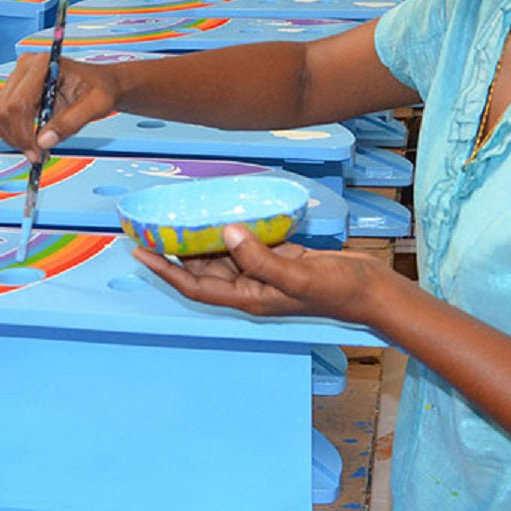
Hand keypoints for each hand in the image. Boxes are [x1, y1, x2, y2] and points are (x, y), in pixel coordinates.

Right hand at [0, 53, 119, 162]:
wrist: (101, 85)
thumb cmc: (101, 90)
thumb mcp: (98, 105)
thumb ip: (72, 122)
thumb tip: (42, 142)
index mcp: (42, 65)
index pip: (18, 104)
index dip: (23, 134)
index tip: (37, 154)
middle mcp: (23, 67)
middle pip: (4, 111)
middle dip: (17, 138)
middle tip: (37, 157)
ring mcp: (14, 77)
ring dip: (9, 136)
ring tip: (32, 150)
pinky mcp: (9, 88)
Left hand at [133, 223, 393, 325]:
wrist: (370, 289)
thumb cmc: (337, 290)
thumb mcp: (297, 275)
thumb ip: (261, 258)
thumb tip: (227, 232)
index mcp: (250, 298)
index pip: (196, 287)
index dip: (166, 271)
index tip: (140, 252)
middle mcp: (251, 287)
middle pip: (203, 270)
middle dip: (176, 252)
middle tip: (153, 226)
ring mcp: (266, 273)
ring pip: (223, 256)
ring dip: (202, 239)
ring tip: (180, 216)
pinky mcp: (280, 258)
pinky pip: (247, 245)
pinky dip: (233, 230)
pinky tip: (226, 212)